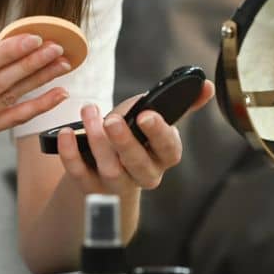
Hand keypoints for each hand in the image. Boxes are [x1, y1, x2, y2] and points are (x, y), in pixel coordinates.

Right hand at [0, 30, 73, 148]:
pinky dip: (35, 108)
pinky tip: (57, 94)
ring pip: (6, 102)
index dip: (7, 54)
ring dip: (39, 83)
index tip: (35, 39)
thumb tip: (1, 46)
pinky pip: (8, 121)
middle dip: (30, 66)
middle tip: (58, 49)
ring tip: (62, 65)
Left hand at [52, 81, 213, 192]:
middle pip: (138, 164)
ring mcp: (117, 185)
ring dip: (97, 141)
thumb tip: (206, 85)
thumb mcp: (156, 120)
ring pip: (110, 170)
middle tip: (112, 119)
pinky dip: (71, 155)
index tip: (146, 116)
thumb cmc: (137, 137)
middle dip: (124, 141)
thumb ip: (179, 104)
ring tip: (89, 112)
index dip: (158, 134)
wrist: (110, 168)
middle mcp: (144, 175)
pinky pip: (80, 175)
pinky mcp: (91, 188)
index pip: (169, 150)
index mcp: (164, 156)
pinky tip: (67, 133)